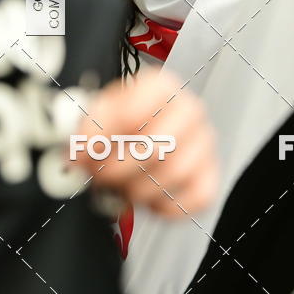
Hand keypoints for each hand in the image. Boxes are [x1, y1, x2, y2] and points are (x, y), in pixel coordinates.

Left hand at [73, 70, 218, 218]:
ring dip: (139, 190)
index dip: (104, 140)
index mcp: (160, 87)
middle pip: (155, 147)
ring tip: (122, 188)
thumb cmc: (123, 122)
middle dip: (119, 170)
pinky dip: (166, 206)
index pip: (131, 113)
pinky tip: (149, 197)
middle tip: (101, 176)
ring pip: (174, 174)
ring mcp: (203, 142)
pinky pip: (194, 198)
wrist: (141, 133)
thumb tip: (84, 152)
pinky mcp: (209, 174)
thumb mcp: (99, 114)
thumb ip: (88, 130)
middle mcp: (188, 110)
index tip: (89, 152)